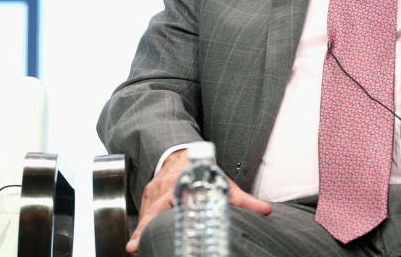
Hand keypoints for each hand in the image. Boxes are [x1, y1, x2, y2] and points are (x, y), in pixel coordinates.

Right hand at [126, 149, 272, 253]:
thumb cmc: (204, 170)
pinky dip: (142, 226)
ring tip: (137, 247)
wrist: (183, 153)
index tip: (156, 221)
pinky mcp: (146, 196)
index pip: (167, 202)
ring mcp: (152, 192)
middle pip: (150, 211)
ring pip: (145, 213)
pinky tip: (141, 239)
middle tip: (134, 248)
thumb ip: (244, 200)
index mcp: (181, 183)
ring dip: (142, 230)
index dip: (160, 213)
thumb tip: (266, 211)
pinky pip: (143, 212)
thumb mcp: (224, 184)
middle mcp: (163, 187)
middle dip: (141, 229)